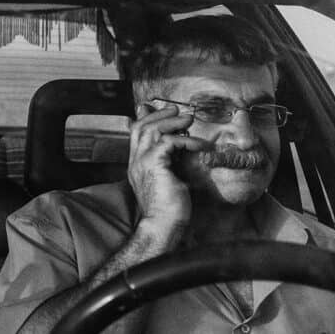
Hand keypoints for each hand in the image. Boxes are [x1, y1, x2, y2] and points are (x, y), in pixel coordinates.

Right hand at [127, 103, 211, 234]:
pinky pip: (168, 142)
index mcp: (137, 165)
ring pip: (151, 129)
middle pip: (140, 126)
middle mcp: (136, 161)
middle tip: (177, 110)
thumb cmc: (169, 209)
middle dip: (159, 114)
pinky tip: (198, 145)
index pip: (136, 134)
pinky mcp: (154, 165)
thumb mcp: (169, 181)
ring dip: (172, 121)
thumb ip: (171, 164)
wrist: (163, 225)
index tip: (166, 113)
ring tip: (189, 120)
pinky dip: (185, 140)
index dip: (150, 119)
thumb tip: (181, 150)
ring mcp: (141, 162)